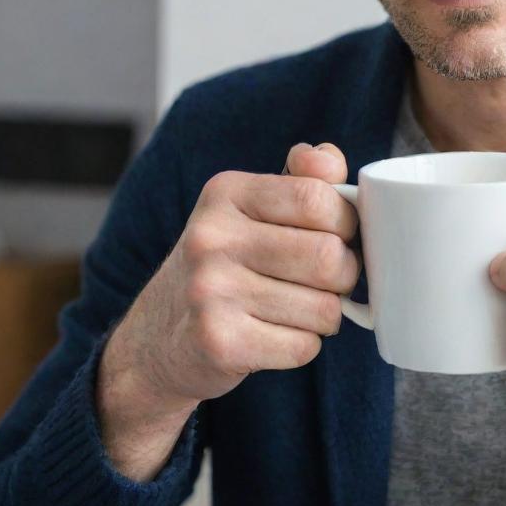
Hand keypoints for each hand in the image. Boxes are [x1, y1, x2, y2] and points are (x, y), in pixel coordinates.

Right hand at [99, 142, 359, 424]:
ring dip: (326, 314)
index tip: (340, 235)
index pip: (316, 197)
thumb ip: (302, 177)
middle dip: (346, 274)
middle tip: (330, 281)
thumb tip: (331, 159)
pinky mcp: (219, 342)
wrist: (159, 337)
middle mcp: (211, 237)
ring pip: (324, 307)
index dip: (347, 221)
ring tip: (299, 308)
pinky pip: (303, 346)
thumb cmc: (229, 262)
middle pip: (327, 255)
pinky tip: (277, 335)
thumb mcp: (255, 207)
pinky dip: (304, 345)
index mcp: (226, 193)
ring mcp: (210, 290)